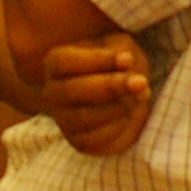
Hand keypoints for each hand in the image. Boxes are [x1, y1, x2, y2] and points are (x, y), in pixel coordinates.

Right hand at [38, 31, 150, 155]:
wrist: (120, 93)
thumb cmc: (116, 64)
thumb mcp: (119, 48)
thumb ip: (122, 55)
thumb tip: (128, 68)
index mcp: (55, 64)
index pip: (64, 61)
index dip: (96, 61)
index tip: (127, 59)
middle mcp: (52, 93)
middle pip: (71, 91)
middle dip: (109, 87)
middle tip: (138, 82)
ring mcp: (63, 120)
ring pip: (82, 118)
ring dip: (117, 107)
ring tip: (138, 96)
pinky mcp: (79, 142)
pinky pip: (95, 140)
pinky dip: (118, 126)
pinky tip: (130, 113)